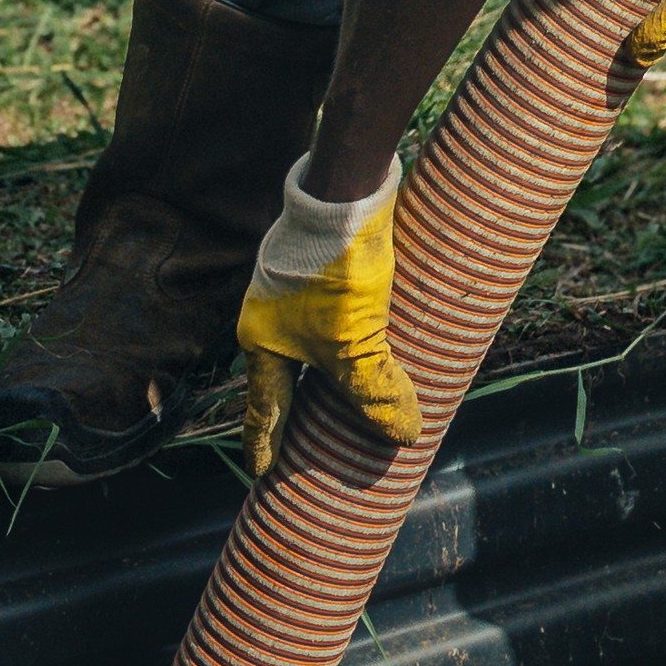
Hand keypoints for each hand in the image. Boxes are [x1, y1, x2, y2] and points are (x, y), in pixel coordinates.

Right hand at [237, 155, 417, 471]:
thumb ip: (372, 391)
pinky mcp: (327, 262)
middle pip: (289, 373)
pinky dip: (358, 331)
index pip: (265, 406)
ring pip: (315, 340)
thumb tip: (403, 434)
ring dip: (335, 366)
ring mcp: (296, 285)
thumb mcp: (352, 343)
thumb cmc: (334, 272)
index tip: (261, 471)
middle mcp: (272, 315)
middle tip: (311, 438)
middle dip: (303, 405)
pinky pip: (339, 310)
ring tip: (355, 390)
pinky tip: (383, 334)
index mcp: (262, 341)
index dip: (266, 441)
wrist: (344, 193)